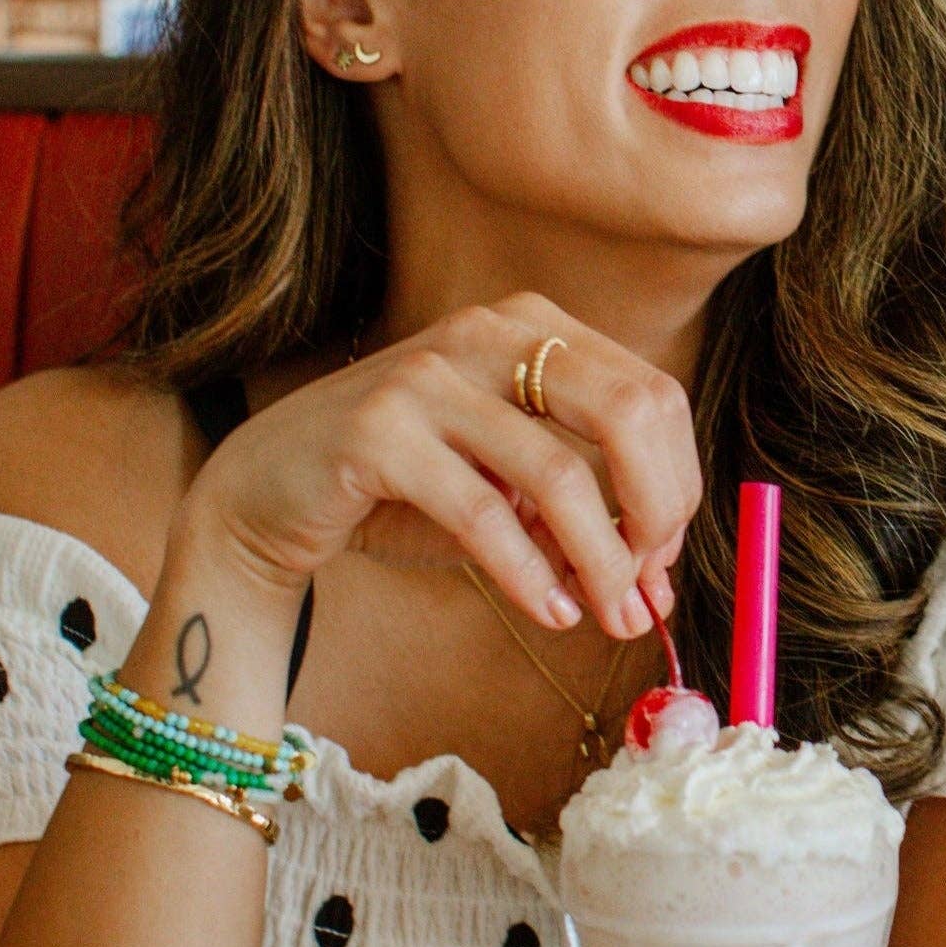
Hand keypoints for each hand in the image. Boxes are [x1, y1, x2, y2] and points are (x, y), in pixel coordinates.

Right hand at [178, 294, 700, 641]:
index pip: (651, 395)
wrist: (268, 494)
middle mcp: (488, 333)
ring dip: (599, 561)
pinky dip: (528, 572)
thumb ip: (583, 523)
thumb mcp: (511, 497)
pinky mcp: (376, 431)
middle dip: (655, 512)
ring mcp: (429, 376)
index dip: (677, 483)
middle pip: (626, 413)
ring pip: (560, 473)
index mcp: (534, 329)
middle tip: (649, 588)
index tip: (666, 557)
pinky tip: (550, 611)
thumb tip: (657, 591)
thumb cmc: (406, 491)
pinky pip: (483, 512)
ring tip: (607, 617)